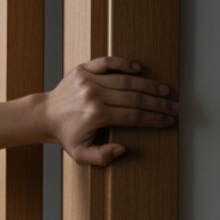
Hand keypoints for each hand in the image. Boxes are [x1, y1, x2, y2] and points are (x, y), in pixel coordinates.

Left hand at [39, 56, 178, 165]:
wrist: (45, 116)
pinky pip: (107, 62)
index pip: (133, 116)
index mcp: (96, 115)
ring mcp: (88, 80)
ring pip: (126, 81)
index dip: (154, 119)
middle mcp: (93, 96)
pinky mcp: (83, 69)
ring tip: (164, 91)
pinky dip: (124, 63)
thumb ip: (101, 157)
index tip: (168, 120)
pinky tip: (139, 69)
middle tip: (175, 106)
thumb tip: (122, 149)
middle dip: (158, 103)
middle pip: (135, 98)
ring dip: (149, 85)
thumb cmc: (66, 135)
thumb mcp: (80, 153)